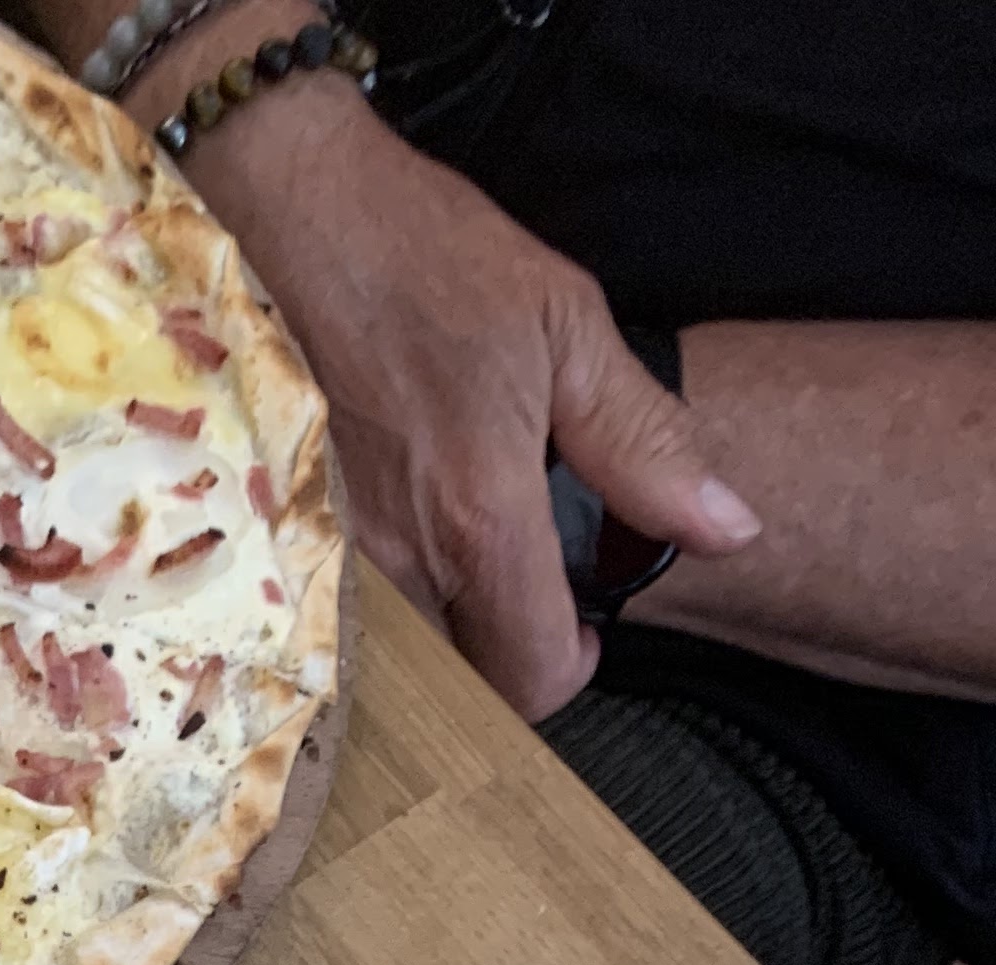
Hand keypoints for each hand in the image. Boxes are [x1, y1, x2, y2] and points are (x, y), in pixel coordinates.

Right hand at [175, 71, 760, 716]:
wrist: (295, 220)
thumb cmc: (428, 259)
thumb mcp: (565, 329)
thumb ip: (642, 445)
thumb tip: (725, 526)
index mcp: (481, 517)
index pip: (535, 676)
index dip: (572, 669)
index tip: (583, 626)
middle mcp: (403, 560)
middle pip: (468, 687)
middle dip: (508, 657)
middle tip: (530, 591)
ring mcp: (339, 562)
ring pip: (412, 662)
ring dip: (452, 637)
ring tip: (472, 561)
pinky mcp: (296, 546)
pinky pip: (359, 623)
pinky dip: (396, 612)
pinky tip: (410, 543)